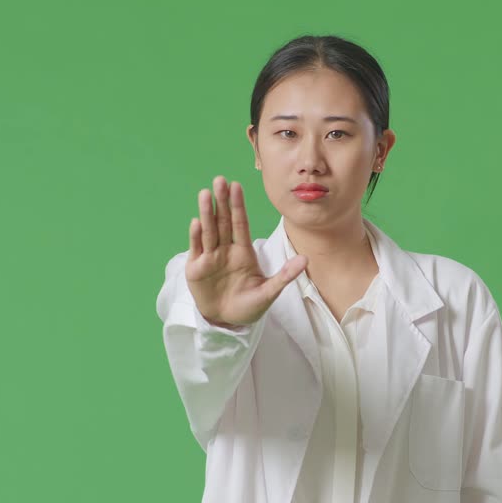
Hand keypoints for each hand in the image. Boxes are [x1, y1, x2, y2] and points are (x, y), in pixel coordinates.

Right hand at [185, 175, 307, 328]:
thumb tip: (306, 259)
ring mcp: (210, 258)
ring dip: (207, 213)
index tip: (237, 185)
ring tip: (206, 194)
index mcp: (243, 251)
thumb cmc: (249, 305)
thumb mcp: (269, 292)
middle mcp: (225, 250)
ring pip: (209, 231)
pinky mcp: (196, 269)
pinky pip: (196, 249)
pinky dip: (196, 236)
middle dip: (221, 201)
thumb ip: (285, 275)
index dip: (238, 205)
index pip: (240, 223)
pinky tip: (197, 222)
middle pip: (223, 222)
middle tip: (220, 180)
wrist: (228, 322)